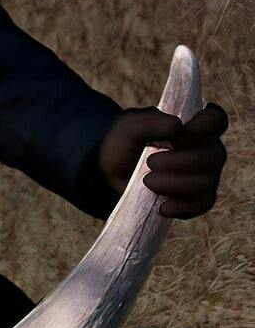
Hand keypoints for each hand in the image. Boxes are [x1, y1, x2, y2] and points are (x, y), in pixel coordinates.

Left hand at [98, 101, 226, 218]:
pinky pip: (203, 204)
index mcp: (196, 126)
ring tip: (147, 180)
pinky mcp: (199, 197)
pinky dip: (181, 207)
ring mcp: (207, 174)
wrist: (111, 172)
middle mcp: (207, 149)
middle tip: (149, 162)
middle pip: (210, 157)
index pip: (216, 119)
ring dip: (172, 184)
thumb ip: (149, 122)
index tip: (174, 138)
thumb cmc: (126, 143)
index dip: (198, 129)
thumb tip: (176, 126)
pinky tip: (161, 207)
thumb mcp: (129, 128)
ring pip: (205, 183)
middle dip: (175, 162)